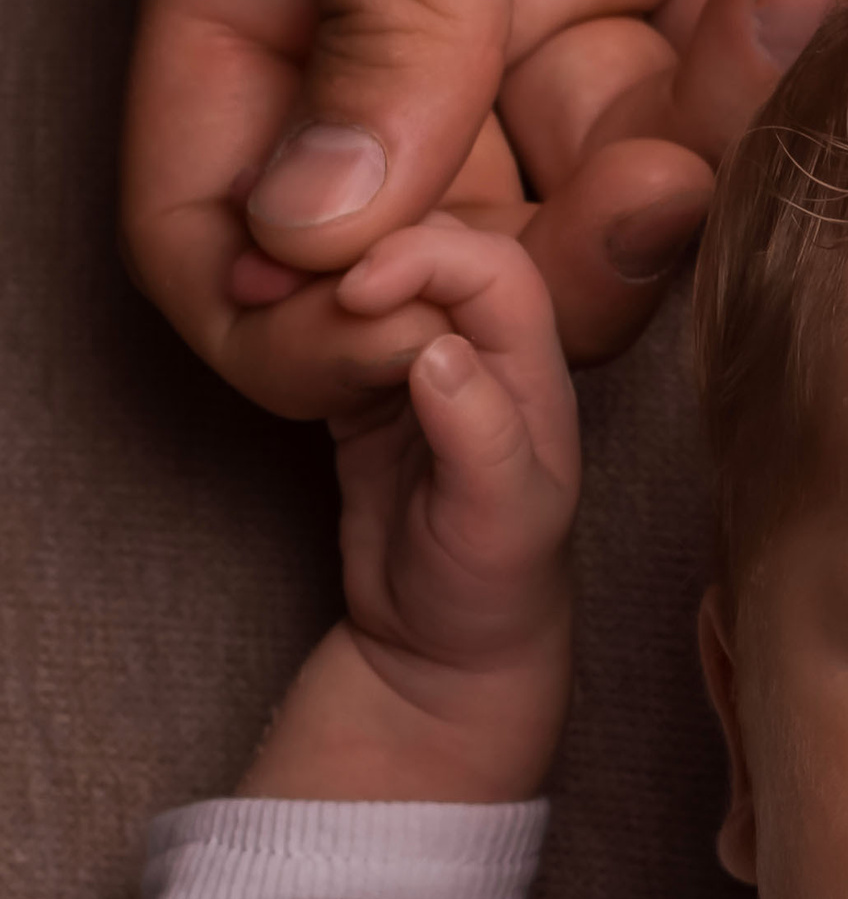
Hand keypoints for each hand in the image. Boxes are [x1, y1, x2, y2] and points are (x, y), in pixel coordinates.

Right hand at [214, 0, 847, 409]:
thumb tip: (315, 233)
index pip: (215, 218)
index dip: (296, 324)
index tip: (414, 336)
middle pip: (458, 237)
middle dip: (569, 252)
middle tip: (666, 179)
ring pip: (627, 169)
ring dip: (718, 118)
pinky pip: (744, 69)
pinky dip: (800, 30)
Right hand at [245, 220, 582, 801]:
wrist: (442, 646)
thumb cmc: (491, 588)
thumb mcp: (498, 521)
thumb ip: (480, 434)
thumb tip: (438, 348)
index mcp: (532, 369)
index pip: (491, 268)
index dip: (424, 256)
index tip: (352, 287)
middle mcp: (484, 351)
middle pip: (425, 252)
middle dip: (356, 256)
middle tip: (280, 290)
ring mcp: (421, 366)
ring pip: (370, 281)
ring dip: (315, 283)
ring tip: (264, 306)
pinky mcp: (365, 391)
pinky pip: (328, 326)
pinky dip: (295, 321)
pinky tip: (265, 335)